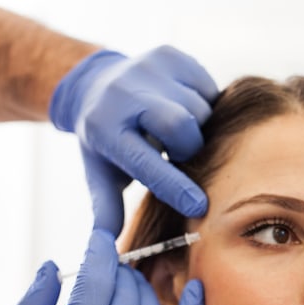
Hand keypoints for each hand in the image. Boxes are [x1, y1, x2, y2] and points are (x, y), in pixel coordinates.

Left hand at [49, 46, 217, 234]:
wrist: (96, 83)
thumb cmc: (106, 139)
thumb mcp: (100, 172)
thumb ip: (107, 209)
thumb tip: (109, 249)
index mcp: (106, 130)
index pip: (146, 164)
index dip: (174, 187)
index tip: (199, 207)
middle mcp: (125, 95)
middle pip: (181, 124)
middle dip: (188, 144)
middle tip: (177, 152)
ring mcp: (148, 69)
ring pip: (200, 107)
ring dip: (196, 126)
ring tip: (175, 130)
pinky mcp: (170, 55)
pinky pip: (207, 86)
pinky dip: (203, 102)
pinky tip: (182, 107)